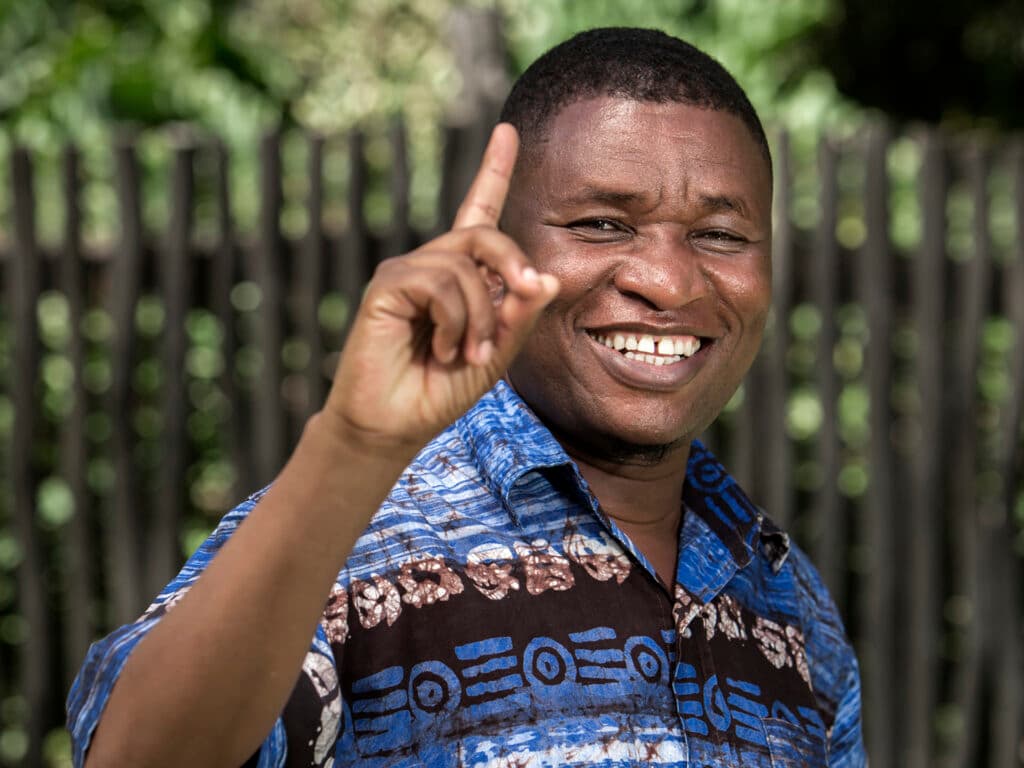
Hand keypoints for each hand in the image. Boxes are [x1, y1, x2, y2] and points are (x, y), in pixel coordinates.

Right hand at [322, 123, 558, 454]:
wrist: (395, 424)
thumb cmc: (441, 389)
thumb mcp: (496, 354)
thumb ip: (520, 317)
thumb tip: (548, 277)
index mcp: (461, 277)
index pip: (478, 212)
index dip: (493, 171)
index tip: (507, 131)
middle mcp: (434, 265)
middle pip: (484, 233)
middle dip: (513, 262)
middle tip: (528, 293)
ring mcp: (408, 273)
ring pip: (464, 265)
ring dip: (481, 316)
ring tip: (467, 353)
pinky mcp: (387, 286)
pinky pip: (438, 282)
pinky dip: (454, 320)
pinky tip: (443, 349)